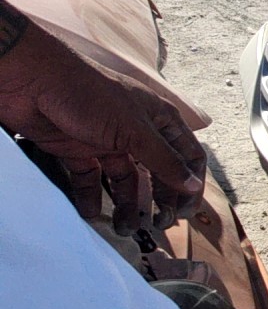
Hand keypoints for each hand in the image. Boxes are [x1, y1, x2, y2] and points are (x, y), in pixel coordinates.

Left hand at [0, 0, 205, 232]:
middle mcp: (137, 131)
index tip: (186, 211)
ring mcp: (108, 142)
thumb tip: (194, 185)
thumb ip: (165, 160)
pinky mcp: (78, 150)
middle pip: (159, 172)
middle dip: (161, 199)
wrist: (32, 81)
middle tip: (159, 224)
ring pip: (125, 180)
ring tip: (125, 227)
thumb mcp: (135, 130)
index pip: (188, 156)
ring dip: (128, 204)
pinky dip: (91, 197)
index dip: (192, 183)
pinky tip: (93, 212)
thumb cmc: (91, 94)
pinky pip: (90, 180)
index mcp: (160, 120)